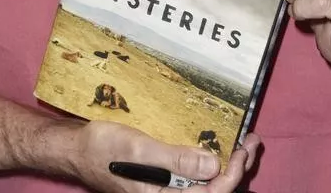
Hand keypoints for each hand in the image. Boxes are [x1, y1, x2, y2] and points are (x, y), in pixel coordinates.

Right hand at [71, 120, 260, 191]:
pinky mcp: (164, 181)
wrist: (78, 149)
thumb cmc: (104, 149)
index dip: (232, 175)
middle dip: (237, 169)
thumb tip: (214, 165)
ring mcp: (167, 191)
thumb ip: (176, 160)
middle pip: (212, 192)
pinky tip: (218, 148)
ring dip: (227, 166)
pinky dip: (210, 164)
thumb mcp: (140, 149)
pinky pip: (194, 178)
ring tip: (244, 144)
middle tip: (253, 142)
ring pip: (206, 185)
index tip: (243, 150)